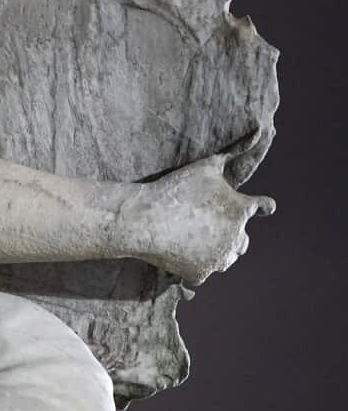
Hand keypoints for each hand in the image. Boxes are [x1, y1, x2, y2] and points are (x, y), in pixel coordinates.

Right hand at [124, 154, 274, 284]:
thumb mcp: (204, 167)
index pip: (263, 208)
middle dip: (234, 234)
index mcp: (241, 211)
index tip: (266, 208)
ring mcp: (218, 258)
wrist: (145, 219)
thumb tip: (254, 135)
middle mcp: (236, 237)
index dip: (263, 207)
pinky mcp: (200, 274)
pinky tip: (184, 261)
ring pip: (226, 259)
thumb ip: (229, 157)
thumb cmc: (175, 189)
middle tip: (214, 228)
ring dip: (218, 252)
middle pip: (244, 241)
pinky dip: (194, 268)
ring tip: (200, 244)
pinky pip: (203, 274)